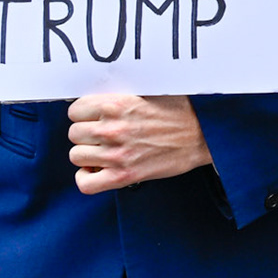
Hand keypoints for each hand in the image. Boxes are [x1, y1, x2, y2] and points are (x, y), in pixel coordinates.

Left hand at [68, 94, 211, 194]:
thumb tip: (97, 103)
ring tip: (103, 152)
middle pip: (74, 134)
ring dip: (88, 155)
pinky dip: (87, 178)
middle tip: (102, 136)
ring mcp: (116, 154)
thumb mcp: (148, 93)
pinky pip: (86, 183)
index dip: (83, 115)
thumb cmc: (180, 113)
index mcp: (117, 105)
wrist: (203, 135)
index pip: (75, 110)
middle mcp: (112, 129)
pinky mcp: (124, 176)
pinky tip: (98, 171)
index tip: (93, 119)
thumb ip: (120, 98)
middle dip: (86, 135)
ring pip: (76, 156)